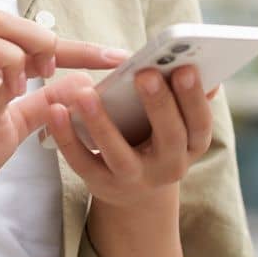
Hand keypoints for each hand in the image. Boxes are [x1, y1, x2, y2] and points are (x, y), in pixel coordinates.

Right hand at [0, 9, 129, 214]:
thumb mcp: (19, 124)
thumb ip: (47, 103)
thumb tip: (85, 83)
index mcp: (2, 72)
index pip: (44, 46)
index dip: (82, 50)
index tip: (119, 58)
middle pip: (2, 20)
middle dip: (34, 36)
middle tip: (47, 69)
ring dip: (6, 56)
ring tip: (16, 89)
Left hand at [41, 64, 220, 209]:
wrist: (135, 189)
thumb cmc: (156, 138)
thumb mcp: (177, 123)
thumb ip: (183, 97)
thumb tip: (202, 67)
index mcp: (191, 145)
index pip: (200, 123)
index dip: (194, 98)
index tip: (185, 68)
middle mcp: (169, 166)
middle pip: (169, 138)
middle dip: (159, 105)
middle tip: (145, 74)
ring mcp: (134, 179)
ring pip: (119, 154)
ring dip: (101, 123)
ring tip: (85, 93)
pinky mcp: (102, 184)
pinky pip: (82, 161)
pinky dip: (67, 137)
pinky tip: (56, 110)